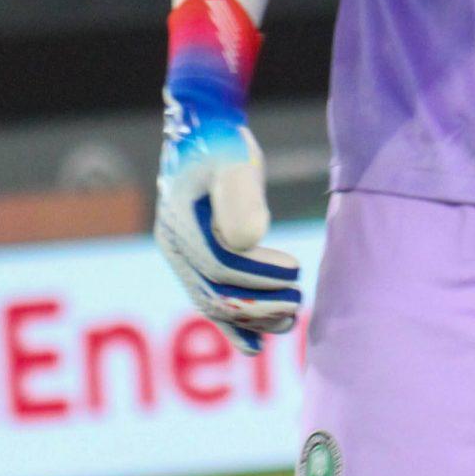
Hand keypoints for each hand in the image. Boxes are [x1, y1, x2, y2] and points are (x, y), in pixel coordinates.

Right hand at [154, 0, 301, 354]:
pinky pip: (211, 301)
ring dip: (252, 318)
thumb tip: (250, 239)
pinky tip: (255, 345)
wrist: (204, 130)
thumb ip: (241, 194)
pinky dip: (233, 325)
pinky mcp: (196, 261)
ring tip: (290, 319)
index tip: (295, 271)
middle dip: (259, 305)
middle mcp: (174, 248)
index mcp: (180, 226)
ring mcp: (182, 258)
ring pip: (214, 304)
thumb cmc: (221, 140)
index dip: (259, 276)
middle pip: (216, 294)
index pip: (220, 266)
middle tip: (299, 304)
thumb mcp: (235, 158)